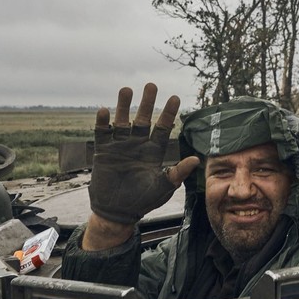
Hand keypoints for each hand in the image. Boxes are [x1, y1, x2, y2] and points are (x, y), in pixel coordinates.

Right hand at [87, 83, 199, 224]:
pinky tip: (104, 110)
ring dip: (123, 106)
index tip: (175, 97)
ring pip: (122, 121)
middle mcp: (137, 144)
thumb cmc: (143, 200)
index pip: (163, 127)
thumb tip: (196, 159)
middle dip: (147, 102)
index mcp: (153, 150)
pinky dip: (103, 123)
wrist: (118, 212)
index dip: (169, 113)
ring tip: (126, 89)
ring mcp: (120, 146)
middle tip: (152, 85)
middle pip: (143, 118)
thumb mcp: (163, 187)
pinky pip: (103, 134)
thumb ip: (178, 173)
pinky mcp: (103, 152)